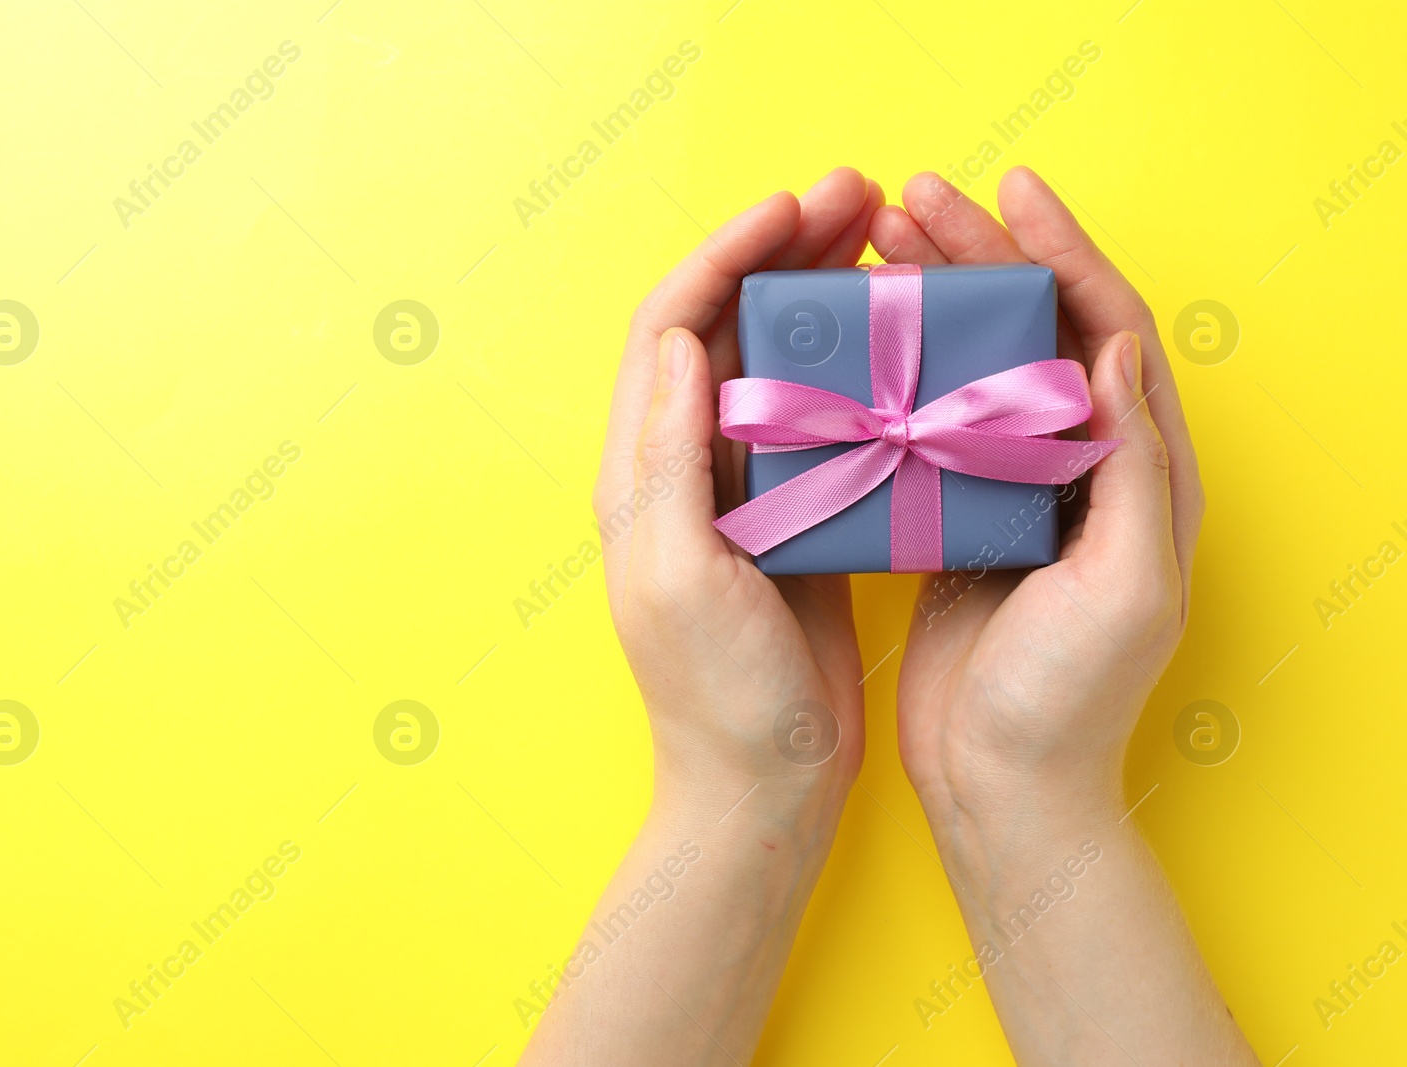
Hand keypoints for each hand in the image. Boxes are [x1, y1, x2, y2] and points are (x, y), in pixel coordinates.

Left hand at [523, 169, 883, 1066]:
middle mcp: (681, 472)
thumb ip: (669, 461)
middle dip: (780, 255)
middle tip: (858, 201)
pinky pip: (818, 419)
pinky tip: (901, 346)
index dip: (724, 257)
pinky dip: (853, 368)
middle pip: (724, 330)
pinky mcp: (792, 520)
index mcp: (642, 476)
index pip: (670, 329)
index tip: (795, 208)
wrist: (763, 790)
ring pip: (774, 366)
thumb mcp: (683, 579)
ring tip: (886, 249)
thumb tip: (681, 341)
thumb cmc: (719, 700)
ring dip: (820, 300)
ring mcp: (739, 494)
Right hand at [868, 168, 1206, 831]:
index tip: (1006, 191)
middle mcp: (1078, 467)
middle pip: (1034, 327)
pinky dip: (897, 368)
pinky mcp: (952, 518)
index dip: (1061, 251)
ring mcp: (1009, 489)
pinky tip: (854, 342)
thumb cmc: (1069, 700)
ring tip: (872, 251)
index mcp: (1137, 473)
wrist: (1002, 786)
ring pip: (975, 363)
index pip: (1106, 326)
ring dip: (931, 299)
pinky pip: (929, 418)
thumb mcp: (1127, 587)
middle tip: (910, 202)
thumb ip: (1134, 467)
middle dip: (979, 254)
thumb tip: (1116, 346)